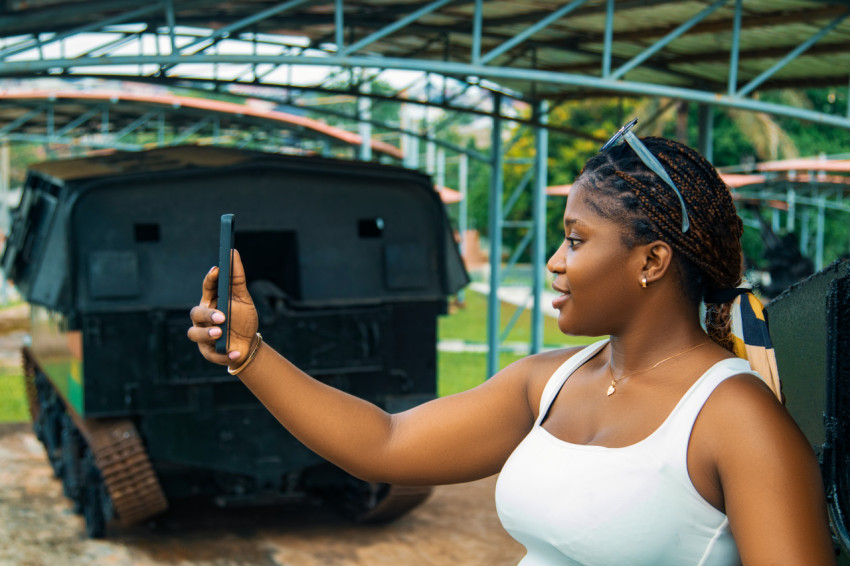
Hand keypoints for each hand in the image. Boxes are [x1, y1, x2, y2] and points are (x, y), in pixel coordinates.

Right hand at [188, 249, 258, 366]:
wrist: (248, 344)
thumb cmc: (242, 318)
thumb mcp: (243, 298)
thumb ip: (237, 278)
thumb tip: (233, 252)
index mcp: (211, 301)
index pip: (207, 287)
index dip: (210, 279)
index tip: (217, 270)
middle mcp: (202, 318)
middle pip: (196, 313)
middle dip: (207, 314)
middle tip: (221, 316)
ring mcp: (202, 335)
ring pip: (195, 334)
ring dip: (207, 334)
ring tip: (221, 333)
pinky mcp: (207, 352)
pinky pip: (211, 354)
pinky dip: (224, 354)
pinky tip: (236, 352)